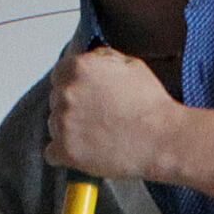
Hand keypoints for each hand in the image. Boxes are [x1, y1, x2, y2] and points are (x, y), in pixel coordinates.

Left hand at [43, 48, 213, 187]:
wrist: (162, 139)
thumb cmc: (151, 104)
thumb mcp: (131, 64)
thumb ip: (102, 58)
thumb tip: (87, 59)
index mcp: (78, 68)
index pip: (59, 74)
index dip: (75, 86)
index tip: (88, 98)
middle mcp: (65, 92)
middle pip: (56, 100)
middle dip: (73, 108)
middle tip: (98, 118)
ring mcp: (62, 122)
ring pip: (54, 125)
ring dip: (70, 130)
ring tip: (98, 136)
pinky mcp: (65, 150)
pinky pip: (51, 153)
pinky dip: (65, 154)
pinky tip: (86, 152)